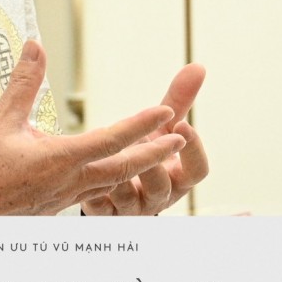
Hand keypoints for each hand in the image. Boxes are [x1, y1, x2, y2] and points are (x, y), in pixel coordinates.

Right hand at [0, 40, 186, 215]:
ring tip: (158, 154)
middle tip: (181, 138)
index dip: (142, 125)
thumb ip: (24, 82)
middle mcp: (68, 182)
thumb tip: (36, 46)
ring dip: (137, 167)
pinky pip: (91, 193)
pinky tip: (112, 175)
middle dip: (155, 152)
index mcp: (59, 159)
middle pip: (123, 167)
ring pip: (110, 183)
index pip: (112, 138)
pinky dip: (111, 181)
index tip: (166, 113)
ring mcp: (62, 199)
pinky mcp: (52, 207)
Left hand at [80, 63, 207, 215]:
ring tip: (109, 157)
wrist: (116, 186)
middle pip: (163, 187)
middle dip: (153, 163)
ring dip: (121, 176)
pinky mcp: (104, 215)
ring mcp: (132, 209)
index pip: (197, 172)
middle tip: (140, 138)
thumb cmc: (144, 152)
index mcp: (177, 178)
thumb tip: (198, 66)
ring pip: (129, 198)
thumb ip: (177, 101)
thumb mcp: (161, 128)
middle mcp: (158, 198)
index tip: (182, 126)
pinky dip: (93, 192)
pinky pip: (99, 206)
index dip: (193, 151)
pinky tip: (83, 178)